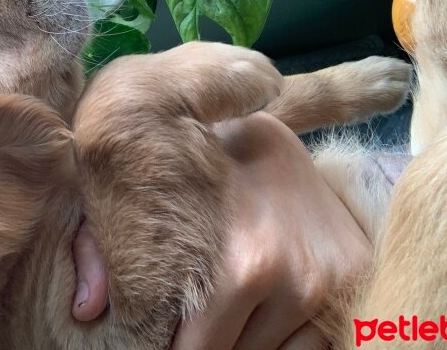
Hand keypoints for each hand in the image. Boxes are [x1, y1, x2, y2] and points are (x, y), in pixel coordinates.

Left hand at [72, 112, 371, 348]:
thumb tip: (88, 311)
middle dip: (207, 342)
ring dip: (249, 341)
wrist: (257, 118)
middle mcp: (296, 278)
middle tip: (194, 315)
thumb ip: (103, 251)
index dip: (170, 346)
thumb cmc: (184, 156)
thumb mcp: (131, 191)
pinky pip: (320, 343)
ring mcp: (334, 279)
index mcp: (240, 267)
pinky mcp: (357, 274)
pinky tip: (264, 304)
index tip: (164, 331)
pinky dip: (288, 336)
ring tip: (228, 303)